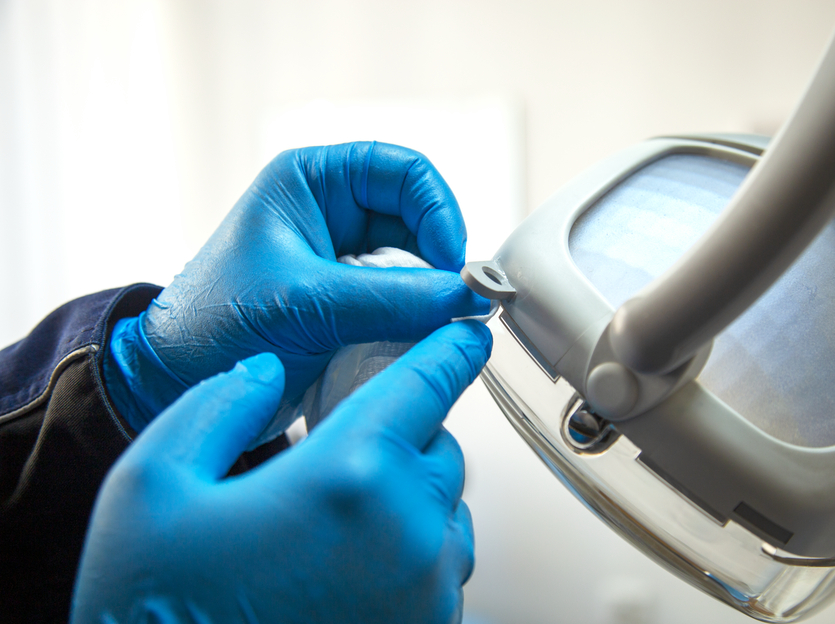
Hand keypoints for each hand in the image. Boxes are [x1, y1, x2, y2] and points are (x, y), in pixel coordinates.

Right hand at [73, 320, 491, 623]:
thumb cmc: (159, 613)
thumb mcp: (149, 489)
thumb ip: (216, 409)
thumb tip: (265, 373)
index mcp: (346, 480)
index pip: (424, 387)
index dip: (447, 351)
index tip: (464, 337)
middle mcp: (407, 536)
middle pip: (439, 449)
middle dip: (403, 437)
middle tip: (345, 452)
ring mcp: (425, 594)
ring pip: (448, 511)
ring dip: (410, 498)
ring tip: (338, 521)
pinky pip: (442, 569)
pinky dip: (413, 551)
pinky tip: (347, 567)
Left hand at [106, 141, 488, 440]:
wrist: (176, 383)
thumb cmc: (211, 323)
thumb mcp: (305, 302)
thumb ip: (392, 299)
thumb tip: (465, 299)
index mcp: (310, 181)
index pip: (402, 170)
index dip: (439, 209)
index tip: (452, 261)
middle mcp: (331, 213)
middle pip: (418, 218)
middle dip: (441, 257)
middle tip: (458, 299)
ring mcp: (343, 260)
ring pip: (416, 263)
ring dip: (432, 292)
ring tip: (441, 323)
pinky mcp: (349, 303)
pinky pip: (403, 301)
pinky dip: (418, 319)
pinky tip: (420, 339)